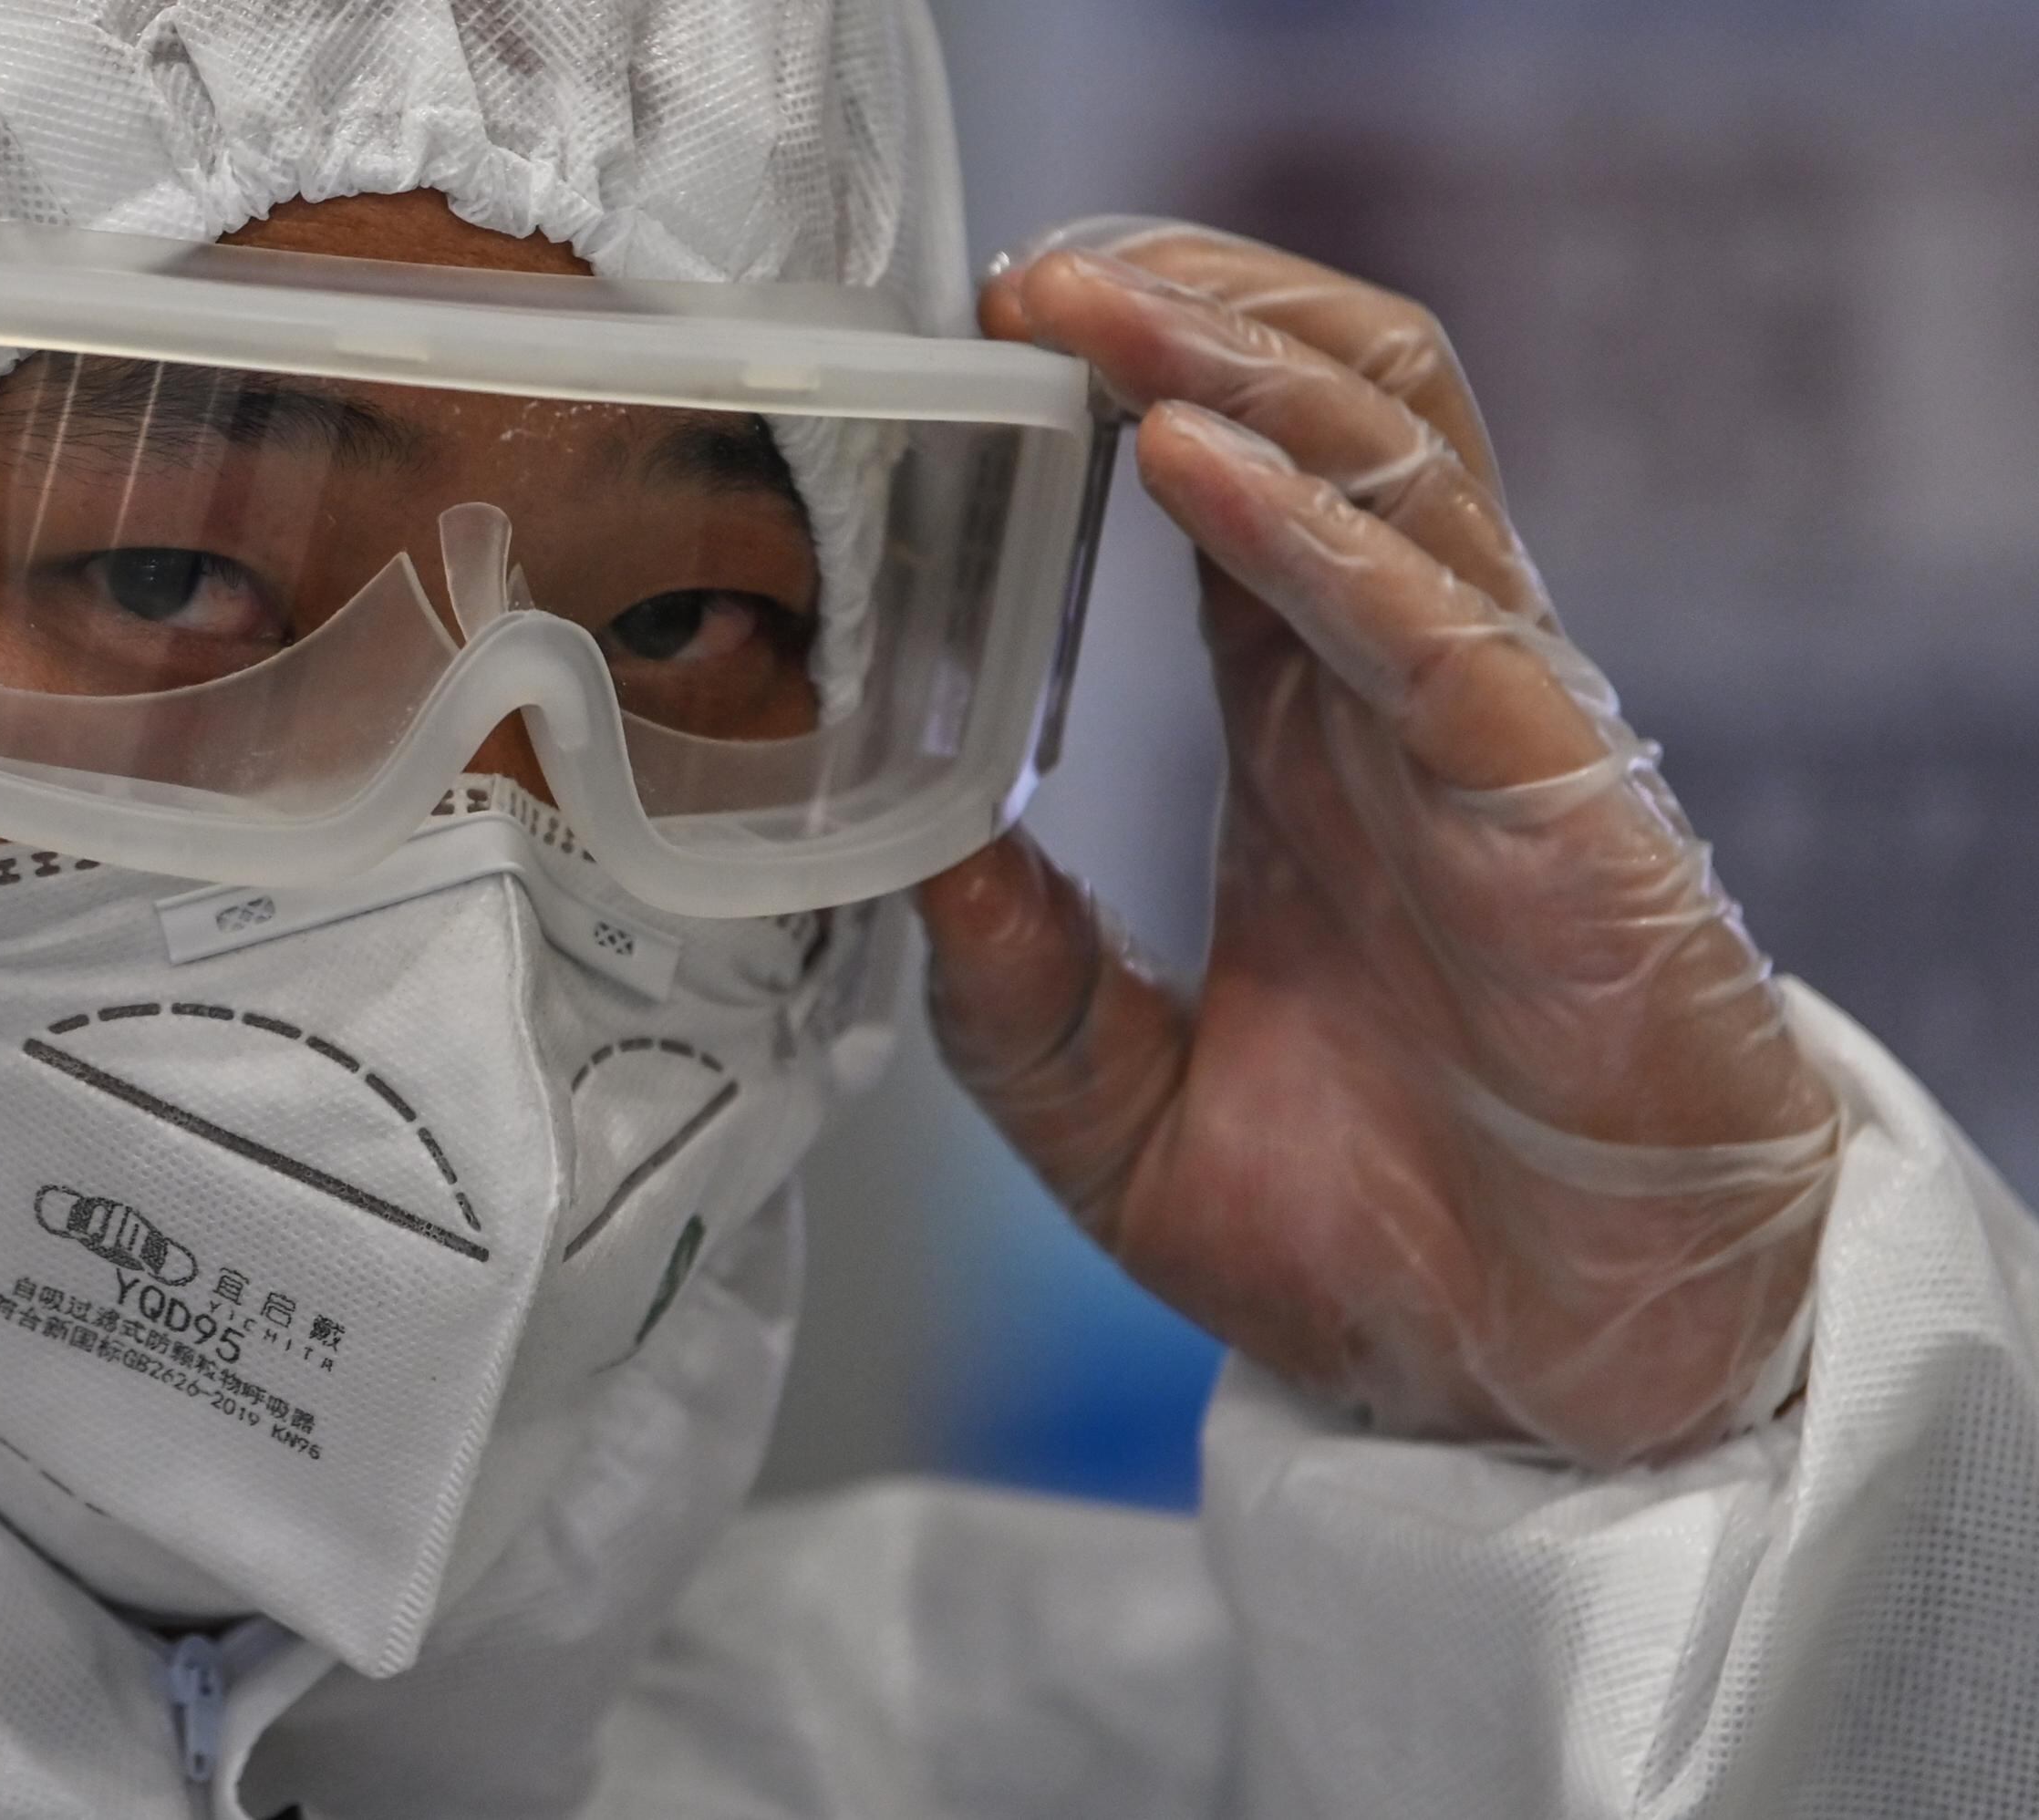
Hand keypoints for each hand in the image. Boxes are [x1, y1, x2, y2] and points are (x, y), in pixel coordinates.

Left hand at [920, 222, 1839, 1467]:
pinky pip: (1438, 624)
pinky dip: (1312, 531)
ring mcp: (1484, 740)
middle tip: (1022, 276)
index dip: (1120, 390)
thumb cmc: (1370, 1240)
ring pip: (1391, 462)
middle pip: (1321, 414)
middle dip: (1184, 314)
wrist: (1546, 1382)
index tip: (982, 339)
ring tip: (1087, 306)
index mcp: (1303, 739)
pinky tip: (1191, 462)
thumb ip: (1014, 981)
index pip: (1224, 493)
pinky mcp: (1557, 809)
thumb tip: (899, 849)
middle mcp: (1395, 703)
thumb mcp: (1115, 1112)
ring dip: (1238, 361)